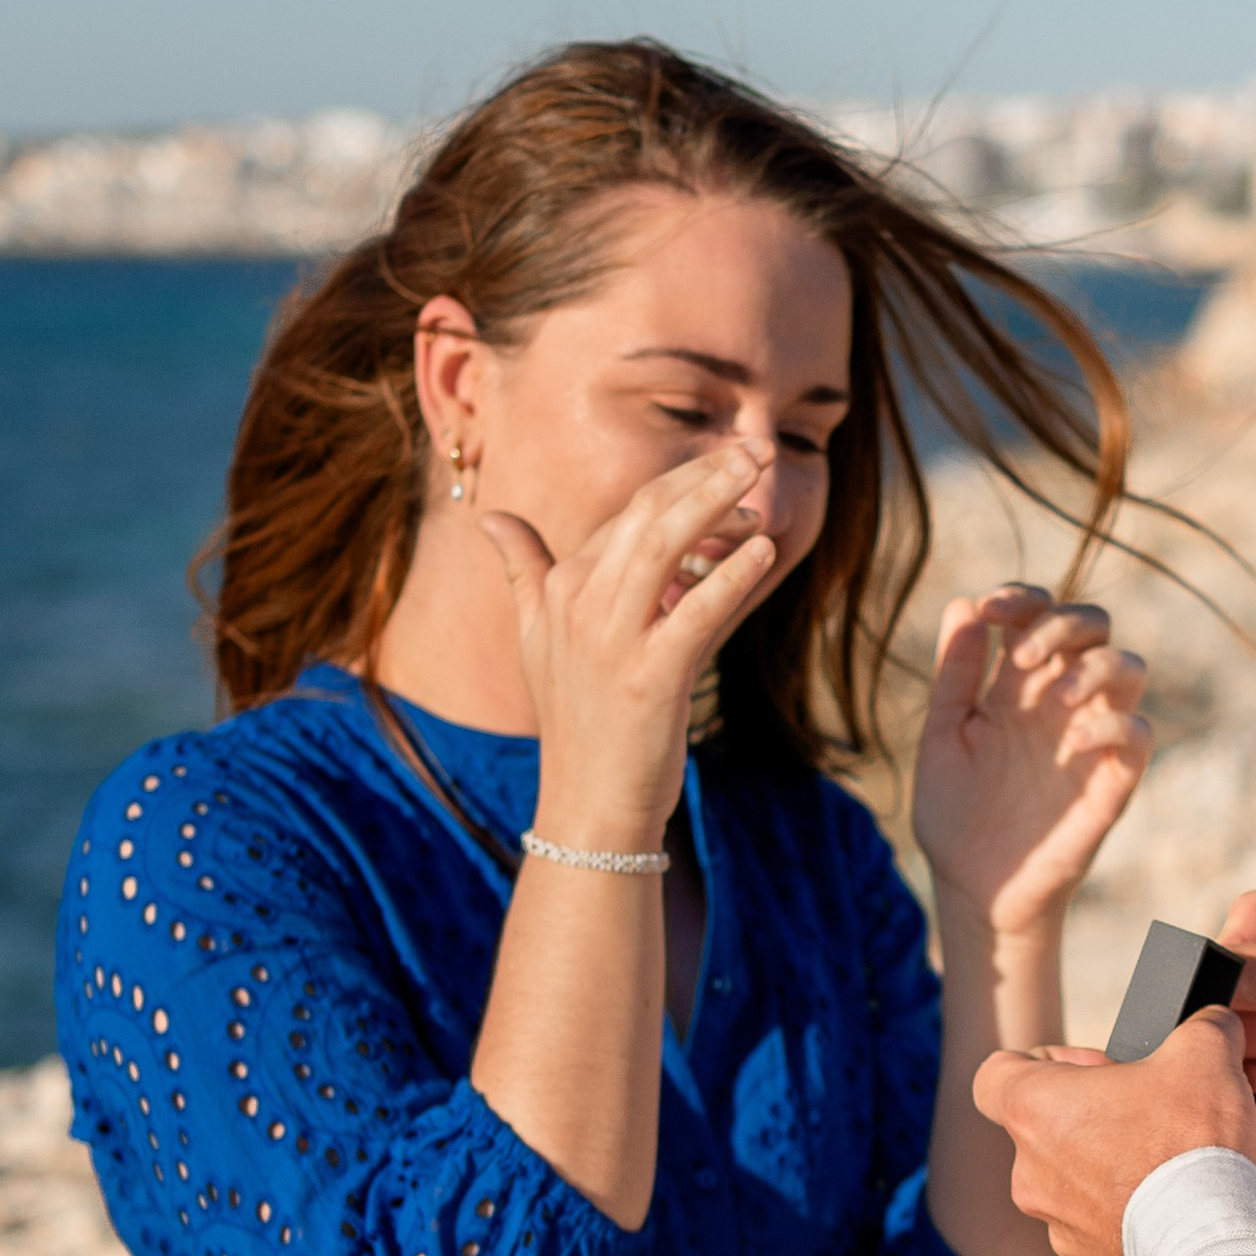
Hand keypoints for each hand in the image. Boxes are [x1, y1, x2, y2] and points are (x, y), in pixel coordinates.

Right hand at [478, 443, 774, 852]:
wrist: (587, 805)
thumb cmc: (575, 720)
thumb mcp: (538, 638)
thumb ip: (523, 570)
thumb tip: (490, 518)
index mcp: (560, 589)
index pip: (628, 514)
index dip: (682, 484)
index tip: (730, 470)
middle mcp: (578, 606)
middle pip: (645, 516)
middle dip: (702, 474)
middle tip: (754, 450)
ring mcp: (611, 643)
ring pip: (662, 547)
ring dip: (714, 502)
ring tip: (758, 475)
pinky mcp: (648, 681)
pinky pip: (694, 615)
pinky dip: (732, 577)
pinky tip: (765, 550)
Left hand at [913, 587, 1152, 935]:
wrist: (971, 888)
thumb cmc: (955, 813)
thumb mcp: (943, 734)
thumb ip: (955, 672)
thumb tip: (964, 603)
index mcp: (1017, 686)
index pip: (1042, 613)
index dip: (1023, 597)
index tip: (991, 610)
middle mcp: (1059, 703)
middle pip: (1095, 625)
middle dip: (1063, 622)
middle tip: (1021, 657)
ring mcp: (1088, 739)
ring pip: (1130, 667)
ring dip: (1095, 666)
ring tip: (1054, 699)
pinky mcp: (1109, 783)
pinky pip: (1138, 736)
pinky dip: (1113, 725)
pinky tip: (1073, 741)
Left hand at [972, 1013, 1255, 1255]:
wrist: (1214, 1247)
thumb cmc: (1190, 1143)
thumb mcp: (1203, 1053)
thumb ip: (1202, 1027)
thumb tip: (1214, 1024)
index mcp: (1035, 1111)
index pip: (997, 1074)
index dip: (1045, 1062)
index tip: (1095, 1069)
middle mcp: (1032, 1174)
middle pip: (1055, 1131)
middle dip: (1109, 1118)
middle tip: (1162, 1113)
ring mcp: (1061, 1229)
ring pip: (1090, 1186)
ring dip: (1133, 1170)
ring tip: (1195, 1165)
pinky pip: (1120, 1232)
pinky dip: (1155, 1219)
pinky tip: (1205, 1204)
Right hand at [1221, 883, 1255, 1160]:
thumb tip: (1214, 967)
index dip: (1237, 942)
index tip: (1224, 975)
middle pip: (1242, 986)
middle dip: (1223, 1011)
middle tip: (1207, 1036)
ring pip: (1241, 1040)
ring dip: (1229, 1061)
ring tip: (1228, 1079)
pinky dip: (1247, 1103)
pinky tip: (1249, 1112)